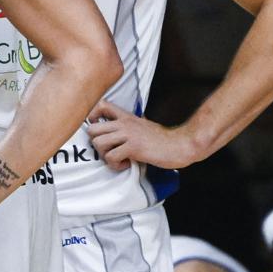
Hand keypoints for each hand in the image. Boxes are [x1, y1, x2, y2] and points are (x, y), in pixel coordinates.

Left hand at [86, 101, 202, 171]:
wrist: (180, 145)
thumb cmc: (162, 140)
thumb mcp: (142, 126)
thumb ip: (127, 127)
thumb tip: (113, 134)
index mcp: (126, 117)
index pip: (101, 106)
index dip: (92, 118)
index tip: (99, 130)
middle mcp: (124, 123)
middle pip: (92, 129)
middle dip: (96, 144)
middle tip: (109, 151)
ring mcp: (128, 135)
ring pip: (98, 143)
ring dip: (105, 156)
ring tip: (118, 158)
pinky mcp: (133, 148)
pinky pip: (111, 157)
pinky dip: (116, 165)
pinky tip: (126, 164)